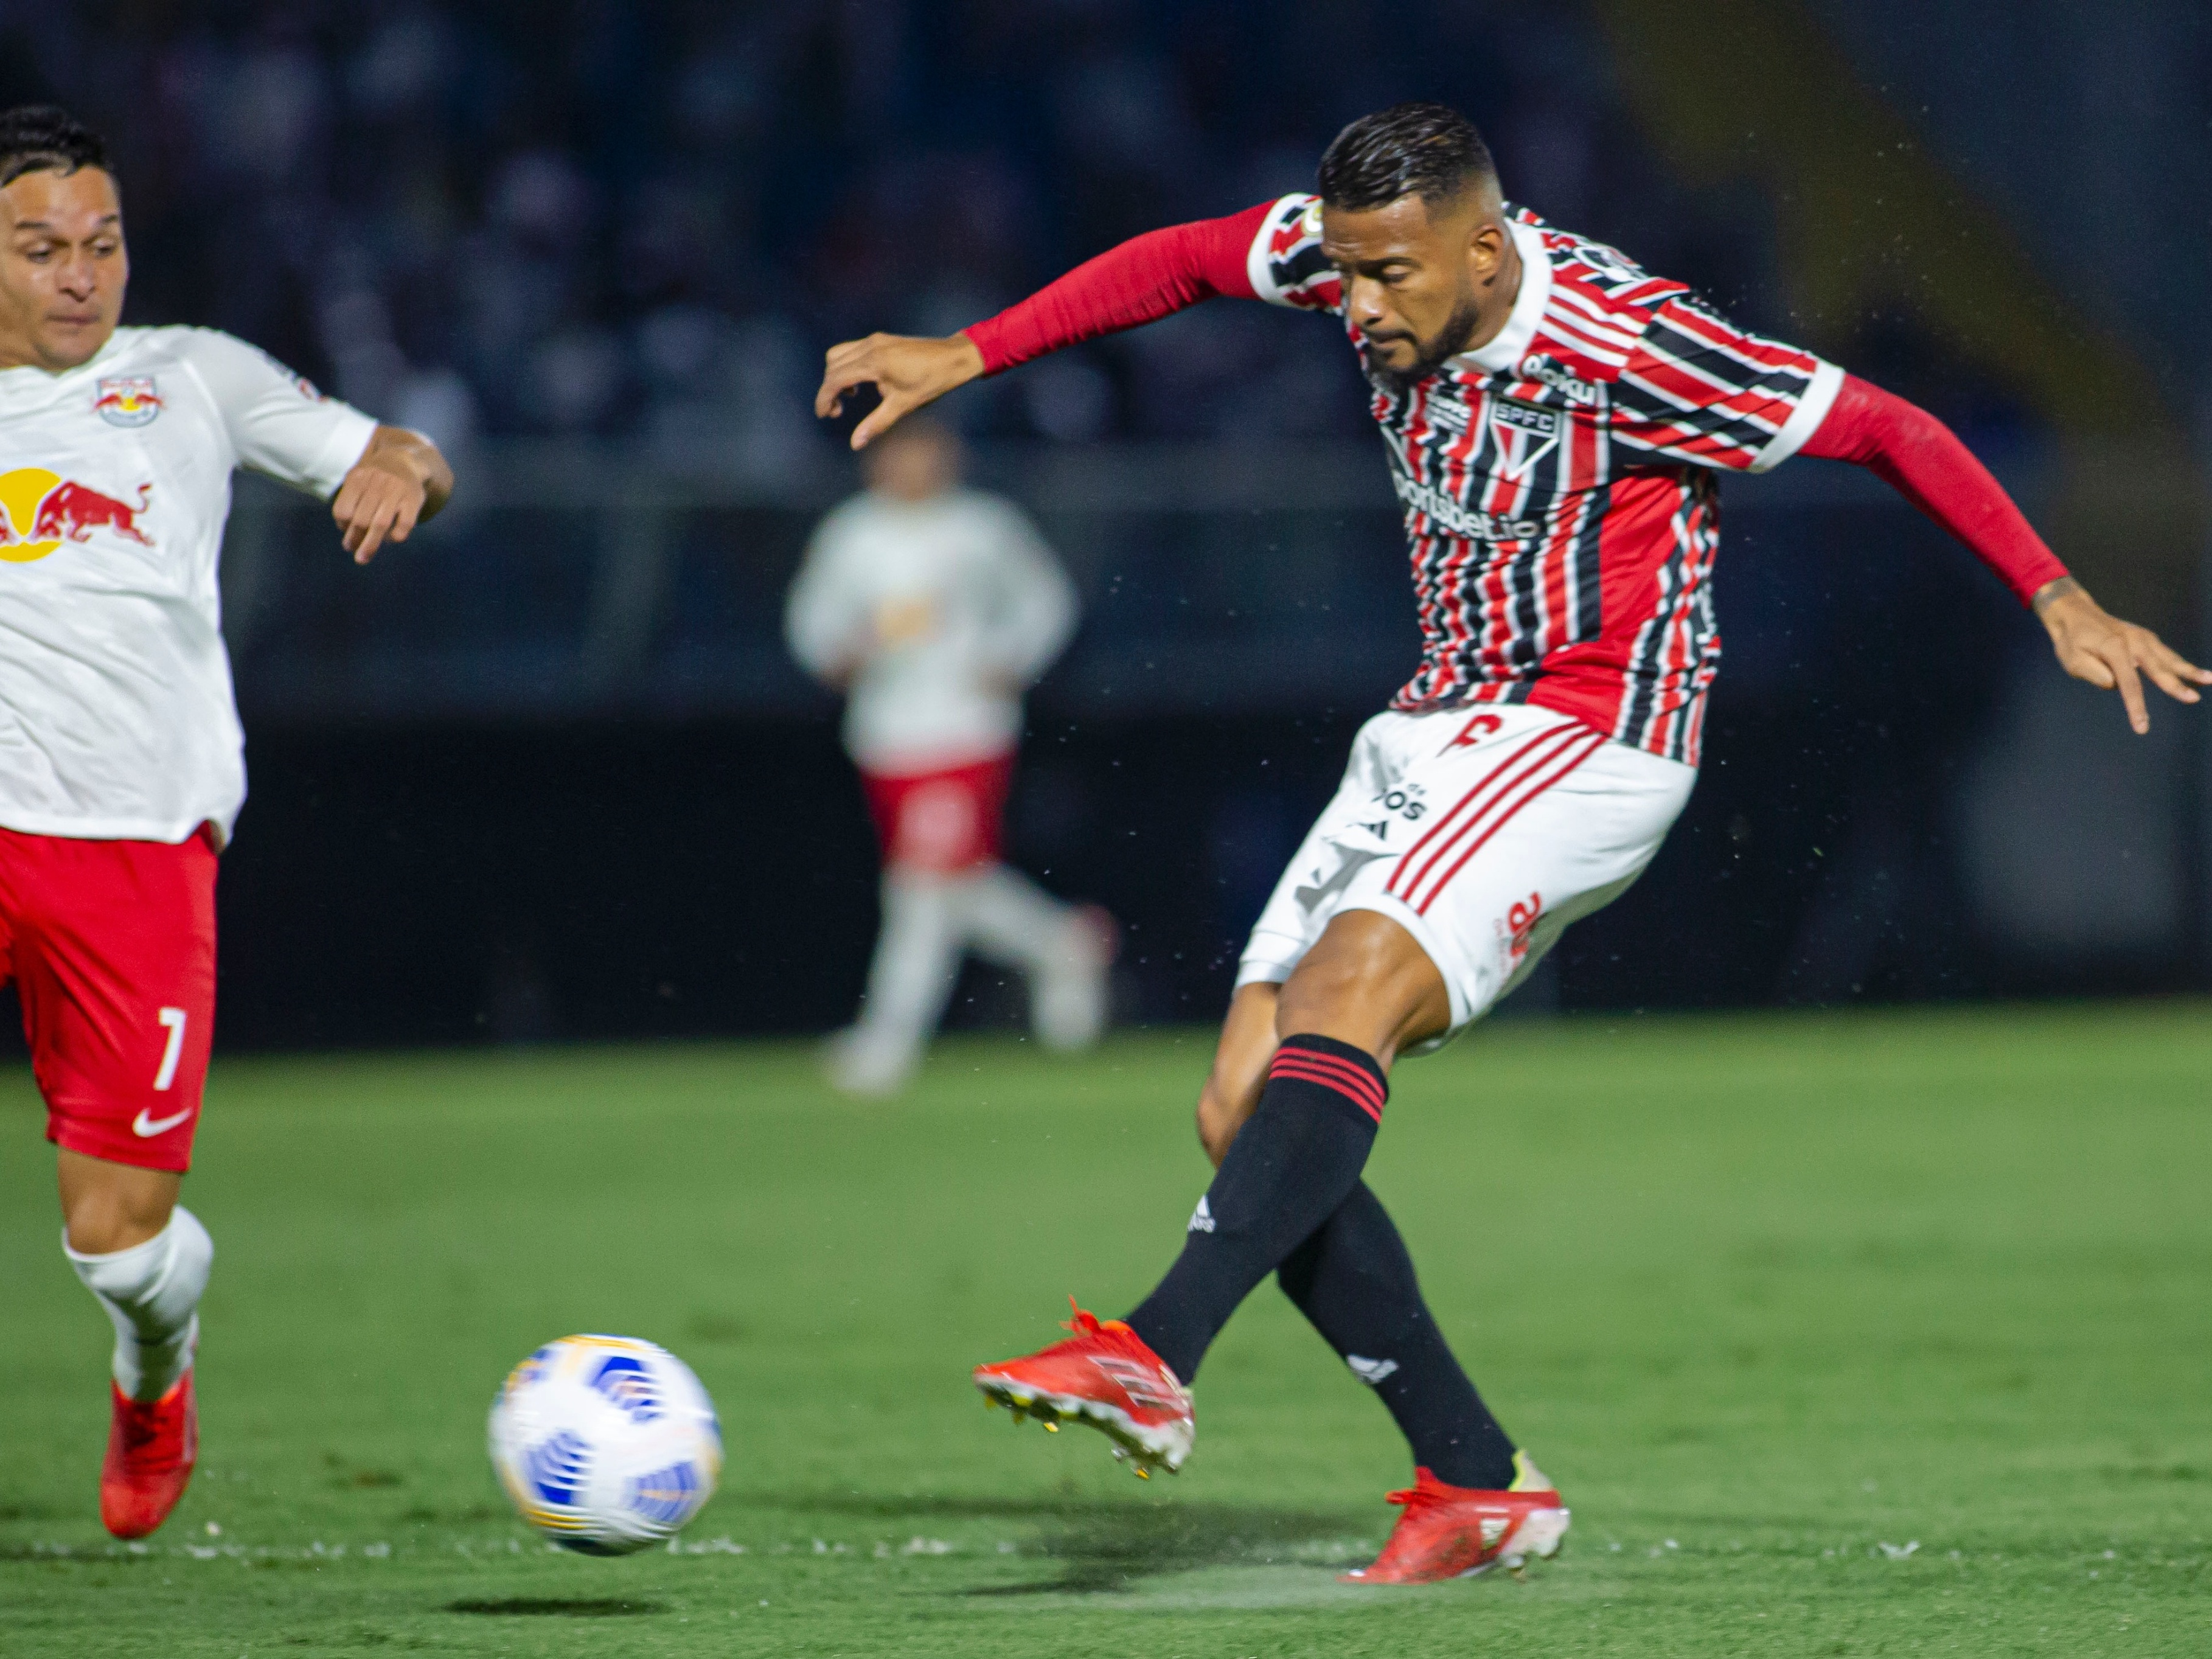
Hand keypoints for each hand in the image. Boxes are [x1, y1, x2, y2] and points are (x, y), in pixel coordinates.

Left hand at [332, 425, 452, 563]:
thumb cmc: (375, 477)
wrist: (404, 461)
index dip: (342, 526)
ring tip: (363, 557)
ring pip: (380, 524)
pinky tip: (391, 540)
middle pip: (361, 520)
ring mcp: (396, 491)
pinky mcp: (413, 500)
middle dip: (354, 540)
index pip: (343, 510)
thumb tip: (346, 533)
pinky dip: (395, 537)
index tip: (345, 532)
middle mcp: (376, 483)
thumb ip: (349, 501)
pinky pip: (404, 525)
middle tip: (353, 551)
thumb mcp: (357, 479)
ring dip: (370, 545)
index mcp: (358, 478)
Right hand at [815, 332, 984, 449]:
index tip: (823, 415)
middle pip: (833, 365)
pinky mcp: (881, 339)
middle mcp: (870, 346)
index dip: (824, 398)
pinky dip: (848, 366)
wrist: (955, 358)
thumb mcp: (903, 406)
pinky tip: (862, 383)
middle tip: (837, 412)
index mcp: (874, 362)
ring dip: (837, 375)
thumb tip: (856, 444)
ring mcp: (875, 340)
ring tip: (850, 396)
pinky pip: (853, 350)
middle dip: (829, 389)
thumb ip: (877, 423)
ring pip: (839, 354)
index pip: (835, 378)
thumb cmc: (932, 382)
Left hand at [2034, 576, 2210, 733]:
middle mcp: (2134, 641)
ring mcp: (2142, 637)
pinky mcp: (2145, 638)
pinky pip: (2165, 654)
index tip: (2142, 727)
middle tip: (2192, 699)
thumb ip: (2094, 673)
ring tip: (2209, 680)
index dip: (2136, 707)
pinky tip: (2194, 674)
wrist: (2075, 613)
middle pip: (2158, 668)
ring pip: (2169, 658)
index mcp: (2114, 648)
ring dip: (2189, 671)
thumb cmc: (2071, 641)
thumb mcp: (2072, 661)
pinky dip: (2180, 664)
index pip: (2129, 684)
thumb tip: (2117, 684)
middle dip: (2175, 685)